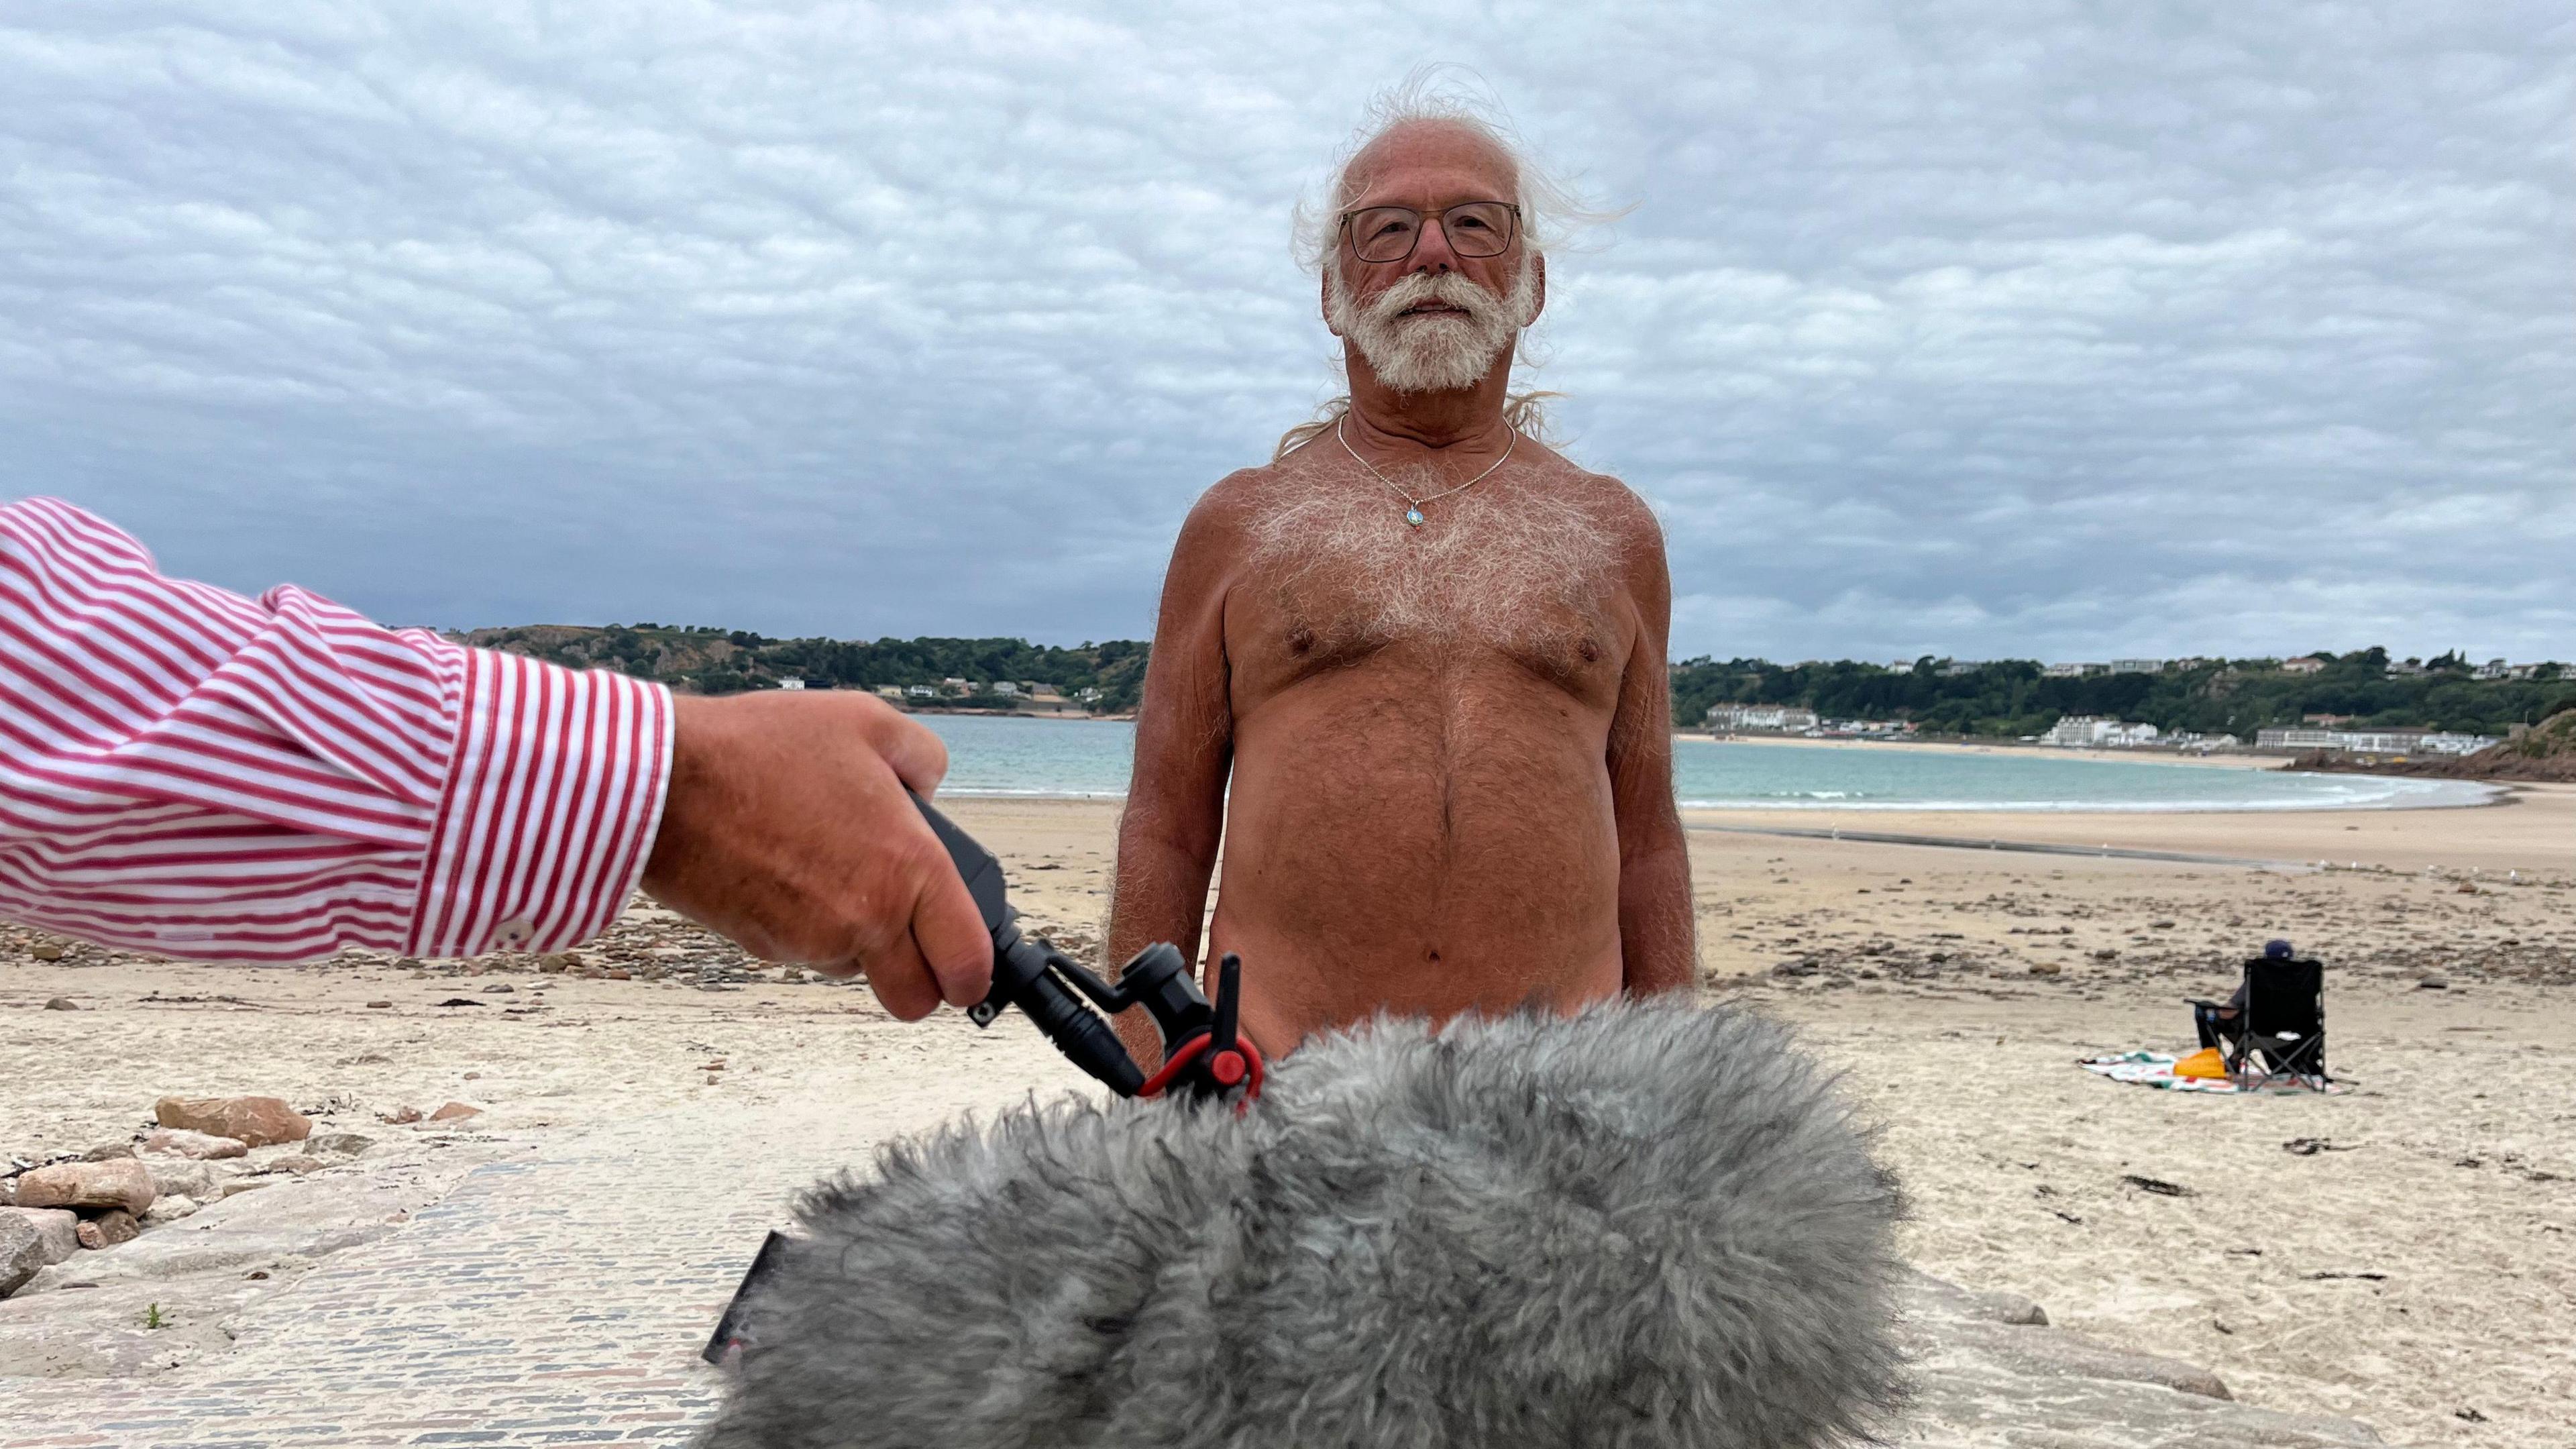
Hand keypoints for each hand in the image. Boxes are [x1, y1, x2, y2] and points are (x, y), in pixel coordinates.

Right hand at [640, 692, 991, 1019]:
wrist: (663, 783)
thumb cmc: (763, 747)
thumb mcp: (866, 722)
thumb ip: (921, 758)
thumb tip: (927, 791)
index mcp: (909, 868)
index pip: (967, 963)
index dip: (974, 975)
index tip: (967, 968)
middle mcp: (867, 918)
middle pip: (915, 1000)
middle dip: (922, 983)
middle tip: (913, 942)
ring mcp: (811, 940)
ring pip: (856, 972)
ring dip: (858, 943)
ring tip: (831, 869)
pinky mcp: (763, 947)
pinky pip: (805, 954)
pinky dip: (807, 927)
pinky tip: (789, 871)